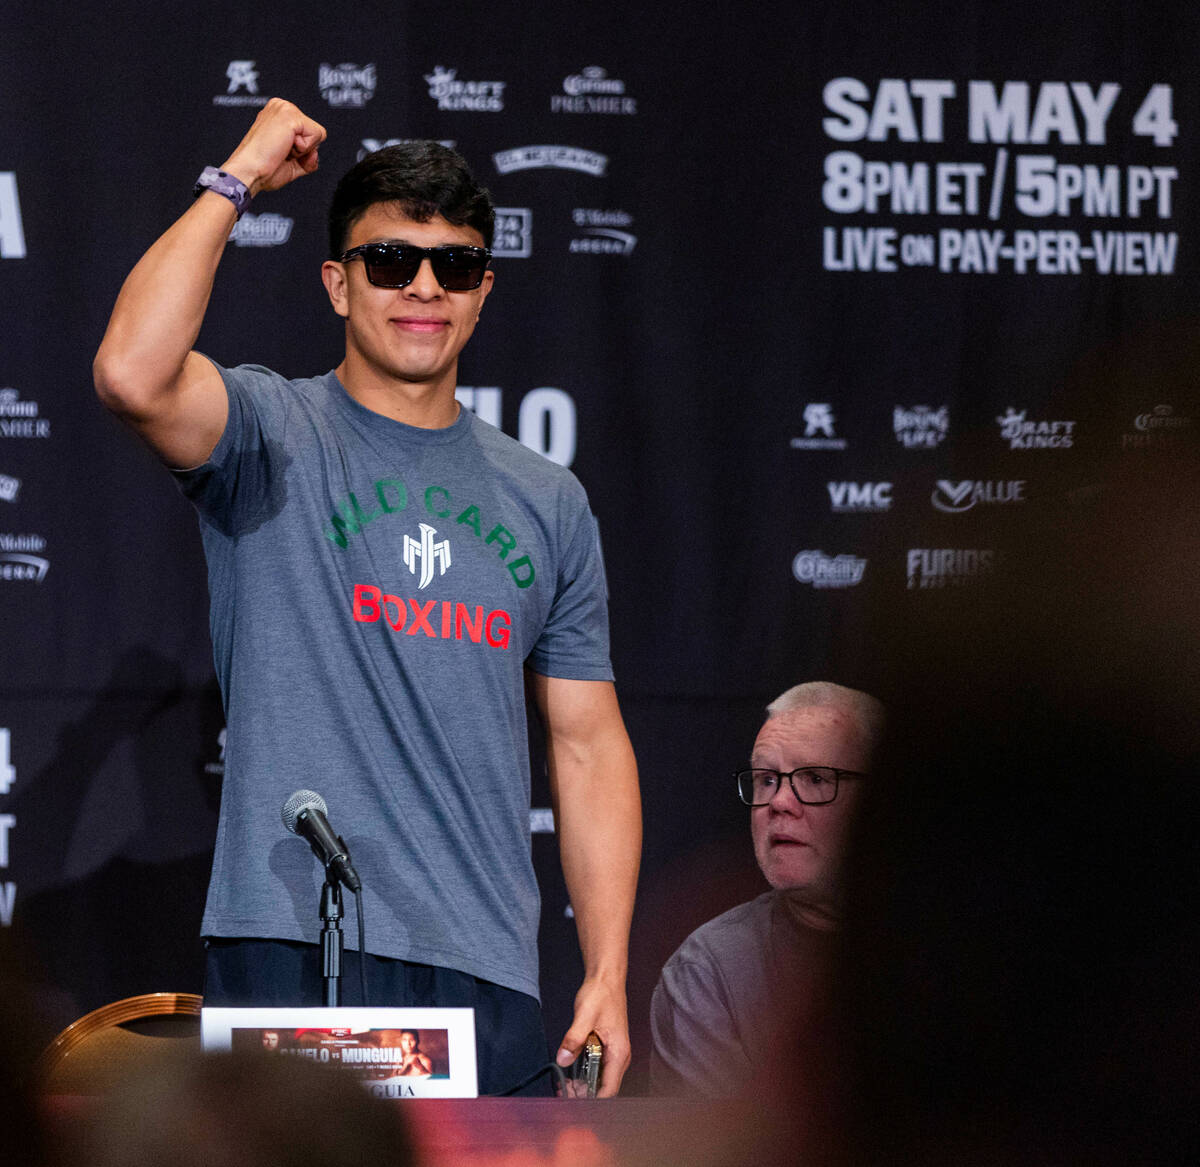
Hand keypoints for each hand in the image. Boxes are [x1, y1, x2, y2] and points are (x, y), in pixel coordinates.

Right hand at [220, 98, 326, 196]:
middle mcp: (282, 107)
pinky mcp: (290, 116)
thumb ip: (308, 157)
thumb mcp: (292, 163)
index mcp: (279, 115)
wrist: (249, 171)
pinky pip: (317, 135)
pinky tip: (284, 147)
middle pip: (315, 132)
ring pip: (318, 133)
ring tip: (281, 150)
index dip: (301, 151)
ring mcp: (285, 109)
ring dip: (303, 150)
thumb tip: (315, 153)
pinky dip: (304, 149)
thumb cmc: (263, 169)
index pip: (309, 133)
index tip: (280, 153)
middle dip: (303, 150)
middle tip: (280, 153)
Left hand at [554, 975, 630, 1097]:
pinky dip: (585, 1073)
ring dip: (584, 1085)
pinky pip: (598, 1068)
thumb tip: (563, 1059)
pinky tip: (571, 1072)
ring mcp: (614, 1053)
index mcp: (619, 1053)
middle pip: (605, 1088)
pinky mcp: (607, 1048)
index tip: (573, 1101)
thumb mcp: (584, 1016)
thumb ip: (574, 1039)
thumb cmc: (601, 994)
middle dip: (585, 1095)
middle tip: (563, 1092)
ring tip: (564, 1084)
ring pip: (601, 1079)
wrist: (606, 978)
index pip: (609, 1090)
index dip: (592, 1100)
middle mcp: (620, 1056)